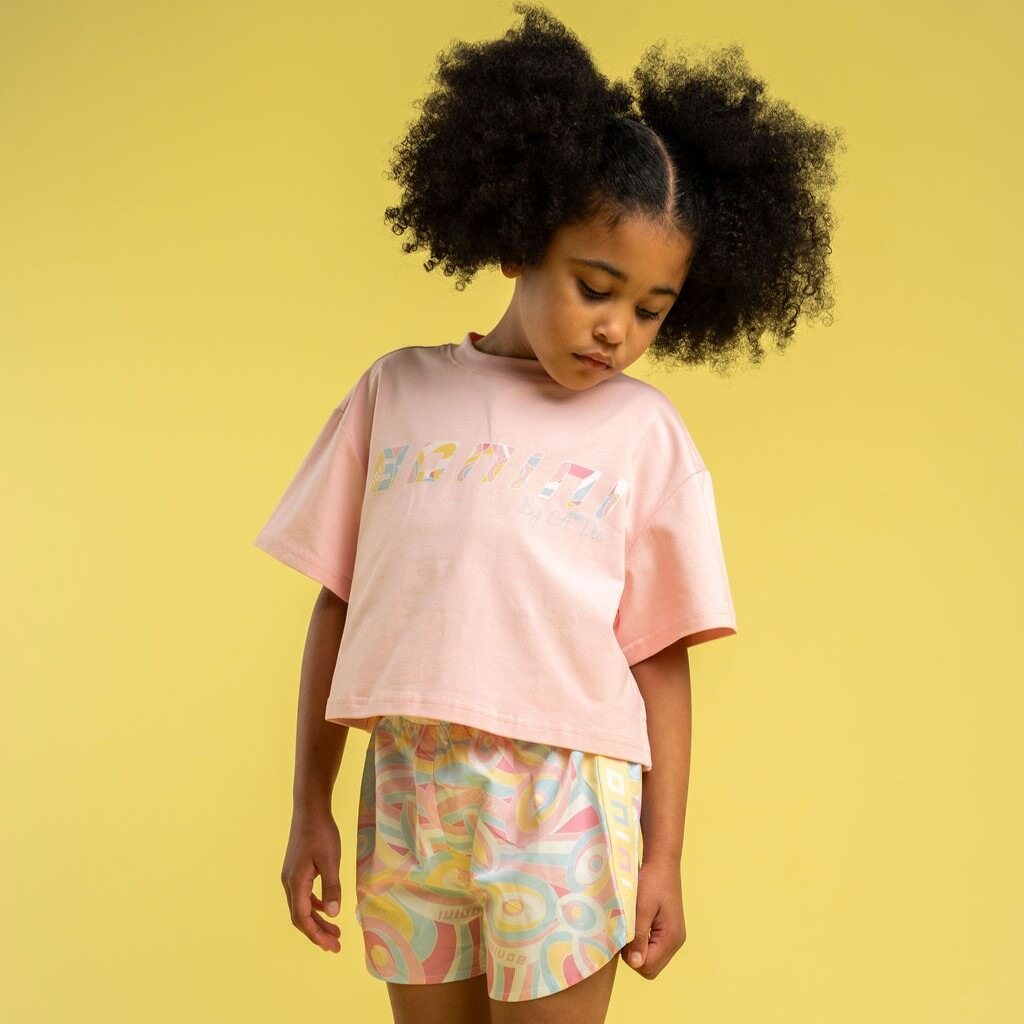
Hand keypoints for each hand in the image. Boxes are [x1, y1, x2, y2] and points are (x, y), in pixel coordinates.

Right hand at [281, 806, 342, 952]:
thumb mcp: (331, 859)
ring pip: (302, 907)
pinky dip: (315, 906)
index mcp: (296, 882)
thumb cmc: (321, 832)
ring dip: (317, 921)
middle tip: (336, 945)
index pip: (303, 918)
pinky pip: (304, 896)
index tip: (332, 946)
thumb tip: (334, 914)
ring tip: (335, 932)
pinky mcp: (296, 870)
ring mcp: (291, 876)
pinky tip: (327, 909)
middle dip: (318, 933)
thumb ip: (332, 886)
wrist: (310, 809)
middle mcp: (289, 883)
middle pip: (301, 917)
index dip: (316, 935)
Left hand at [620, 855, 685, 978]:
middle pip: (650, 967)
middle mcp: (676, 942)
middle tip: (626, 930)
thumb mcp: (641, 908)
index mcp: (671, 938)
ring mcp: (674, 937)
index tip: (623, 935)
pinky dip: (642, 941)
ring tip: (632, 924)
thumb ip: (639, 937)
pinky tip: (637, 923)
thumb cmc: (651, 881)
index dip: (631, 956)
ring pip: (651, 959)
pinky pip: (653, 947)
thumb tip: (635, 964)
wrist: (662, 862)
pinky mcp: (669, 931)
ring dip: (637, 947)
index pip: (648, 967)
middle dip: (634, 955)